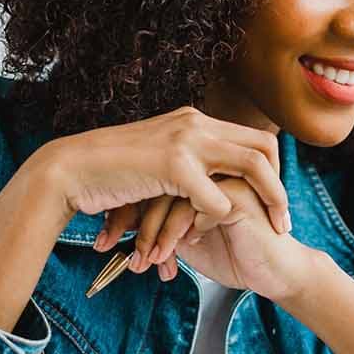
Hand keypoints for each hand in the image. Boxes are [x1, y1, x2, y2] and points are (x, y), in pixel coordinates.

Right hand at [43, 106, 291, 249]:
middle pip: (265, 147)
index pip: (253, 137)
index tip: (275, 201)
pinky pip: (217, 199)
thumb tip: (207, 181)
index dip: (272, 169)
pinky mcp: (173, 165)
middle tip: (284, 219)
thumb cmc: (107, 173)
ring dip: (269, 200)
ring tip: (274, 228)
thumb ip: (184, 163)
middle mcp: (195, 122)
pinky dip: (218, 220)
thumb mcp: (155, 160)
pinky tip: (208, 234)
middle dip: (281, 186)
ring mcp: (186, 140)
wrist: (69, 170)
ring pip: (252, 168)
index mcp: (193, 120)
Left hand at [132, 178, 320, 302]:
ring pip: (174, 194)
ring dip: (156, 231)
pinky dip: (183, 231)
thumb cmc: (233, 255)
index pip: (150, 181)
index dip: (127, 212)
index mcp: (200, 173)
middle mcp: (213, 168)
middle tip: (122, 252)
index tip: (109, 242)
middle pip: (157, 184)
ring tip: (148, 260)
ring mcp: (228, 178)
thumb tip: (122, 227)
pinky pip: (197, 208)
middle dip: (134, 221)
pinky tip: (183, 250)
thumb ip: (161, 224)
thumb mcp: (186, 241)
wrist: (274, 273)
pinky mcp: (240, 196)